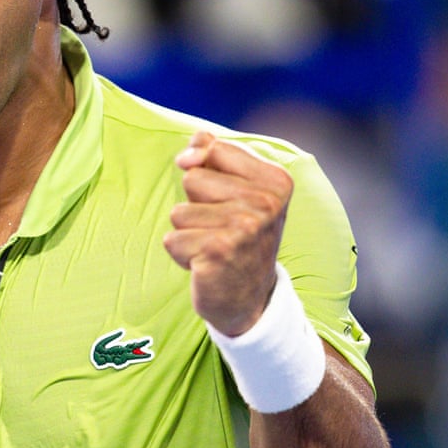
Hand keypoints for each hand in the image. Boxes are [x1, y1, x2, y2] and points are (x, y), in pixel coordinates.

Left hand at [162, 131, 291, 335]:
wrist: (248, 298)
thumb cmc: (236, 236)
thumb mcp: (234, 190)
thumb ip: (211, 154)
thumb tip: (189, 151)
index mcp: (276, 180)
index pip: (212, 149)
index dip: (205, 172)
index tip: (226, 200)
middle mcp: (266, 203)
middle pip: (192, 179)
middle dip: (196, 205)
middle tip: (220, 230)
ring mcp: (244, 228)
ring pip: (178, 211)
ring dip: (187, 232)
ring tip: (213, 247)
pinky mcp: (218, 251)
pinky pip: (172, 239)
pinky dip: (181, 254)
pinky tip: (206, 264)